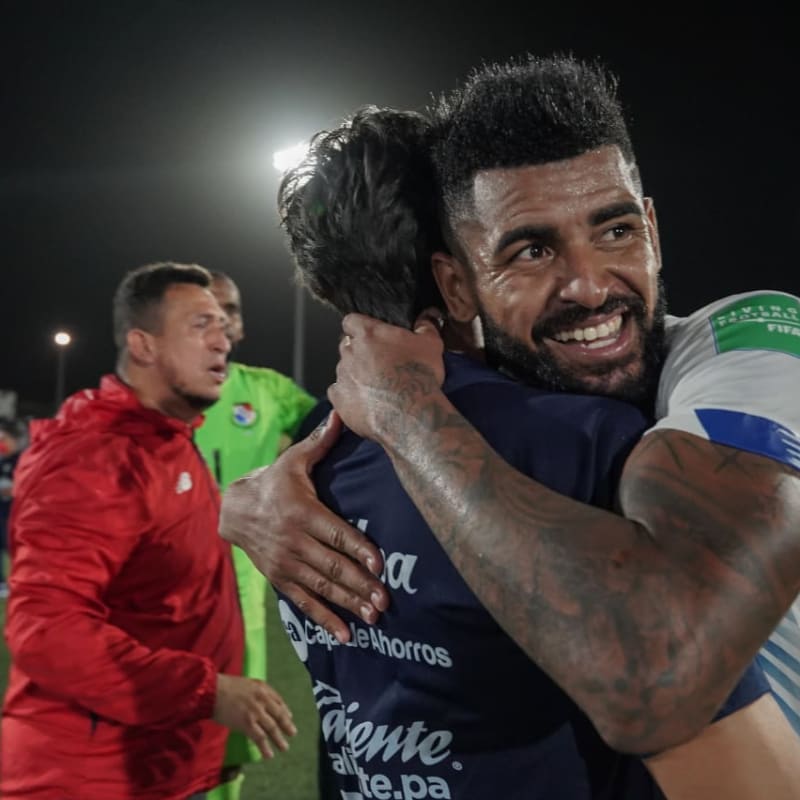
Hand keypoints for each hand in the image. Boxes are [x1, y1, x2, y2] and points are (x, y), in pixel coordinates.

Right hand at [213, 673, 295, 758]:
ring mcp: (255, 712)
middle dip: (287, 725)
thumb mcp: (246, 684)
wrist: (212, 691)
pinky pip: (259, 738)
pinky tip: (269, 755)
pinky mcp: (246, 723)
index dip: (285, 711)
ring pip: (272, 728)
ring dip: (279, 739)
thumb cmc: (225, 687)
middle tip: (293, 733)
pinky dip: (265, 748)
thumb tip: (264, 702)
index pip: (279, 701)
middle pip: (278, 714)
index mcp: (262, 688)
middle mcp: (262, 699)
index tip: (289, 717)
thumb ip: (257, 693)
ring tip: (284, 748)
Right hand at [219, 412, 388, 642]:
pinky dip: (325, 619)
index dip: (357, 548)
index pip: (336, 532)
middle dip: (360, 585)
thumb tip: (342, 413)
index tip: (379, 564)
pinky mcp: (281, 578)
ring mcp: (287, 563)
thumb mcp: (293, 461)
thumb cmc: (273, 482)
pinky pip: (304, 602)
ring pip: (322, 587)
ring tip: (374, 617)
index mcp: (303, 512)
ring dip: (349, 603)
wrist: (234, 510)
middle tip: (386, 601)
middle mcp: (295, 541)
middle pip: (333, 565)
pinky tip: (346, 635)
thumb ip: (320, 442)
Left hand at [328, 313, 445, 442]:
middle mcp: (350, 352)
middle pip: (347, 346)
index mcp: (368, 333)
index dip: (360, 328)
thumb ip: (425, 327)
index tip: (370, 336)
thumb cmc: (420, 376)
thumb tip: (426, 318)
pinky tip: (364, 401)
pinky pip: (338, 393)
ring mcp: (342, 376)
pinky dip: (348, 396)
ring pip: (343, 370)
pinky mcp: (339, 399)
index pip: (351, 321)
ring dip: (355, 375)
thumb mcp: (431, 345)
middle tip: (379, 365)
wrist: (410, 414)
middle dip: (359, 353)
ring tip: (375, 387)